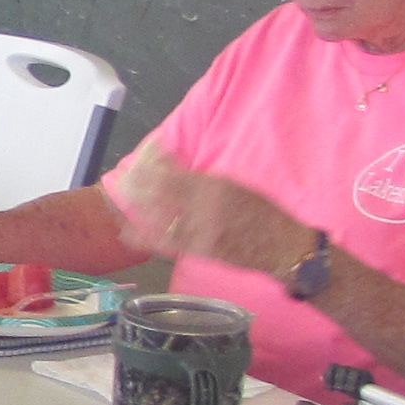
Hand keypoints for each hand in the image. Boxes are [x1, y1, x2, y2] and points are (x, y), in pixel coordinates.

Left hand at [108, 139, 295, 275]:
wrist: (281, 246)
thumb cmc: (262, 212)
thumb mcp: (235, 185)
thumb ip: (205, 180)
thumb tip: (176, 171)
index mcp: (214, 187)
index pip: (172, 172)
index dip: (153, 162)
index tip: (145, 154)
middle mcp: (202, 208)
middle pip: (158, 192)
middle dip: (138, 182)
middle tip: (125, 175)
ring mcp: (198, 231)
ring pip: (157, 217)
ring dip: (136, 206)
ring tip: (123, 196)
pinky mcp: (198, 250)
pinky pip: (165, 243)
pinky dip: (143, 237)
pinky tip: (127, 231)